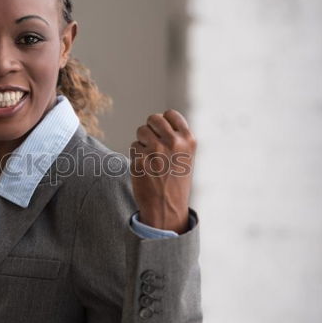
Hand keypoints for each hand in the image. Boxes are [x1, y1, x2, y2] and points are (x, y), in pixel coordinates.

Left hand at [129, 109, 195, 233]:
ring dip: (142, 142)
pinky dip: (136, 156)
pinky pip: (134, 147)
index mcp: (188, 140)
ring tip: (150, 159)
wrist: (167, 208)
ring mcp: (156, 150)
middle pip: (153, 119)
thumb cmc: (176, 181)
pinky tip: (145, 169)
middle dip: (150, 129)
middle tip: (152, 144)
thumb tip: (159, 119)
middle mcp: (173, 142)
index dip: (163, 122)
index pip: (170, 114)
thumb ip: (176, 137)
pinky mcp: (140, 159)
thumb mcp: (186, 157)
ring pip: (141, 132)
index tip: (162, 133)